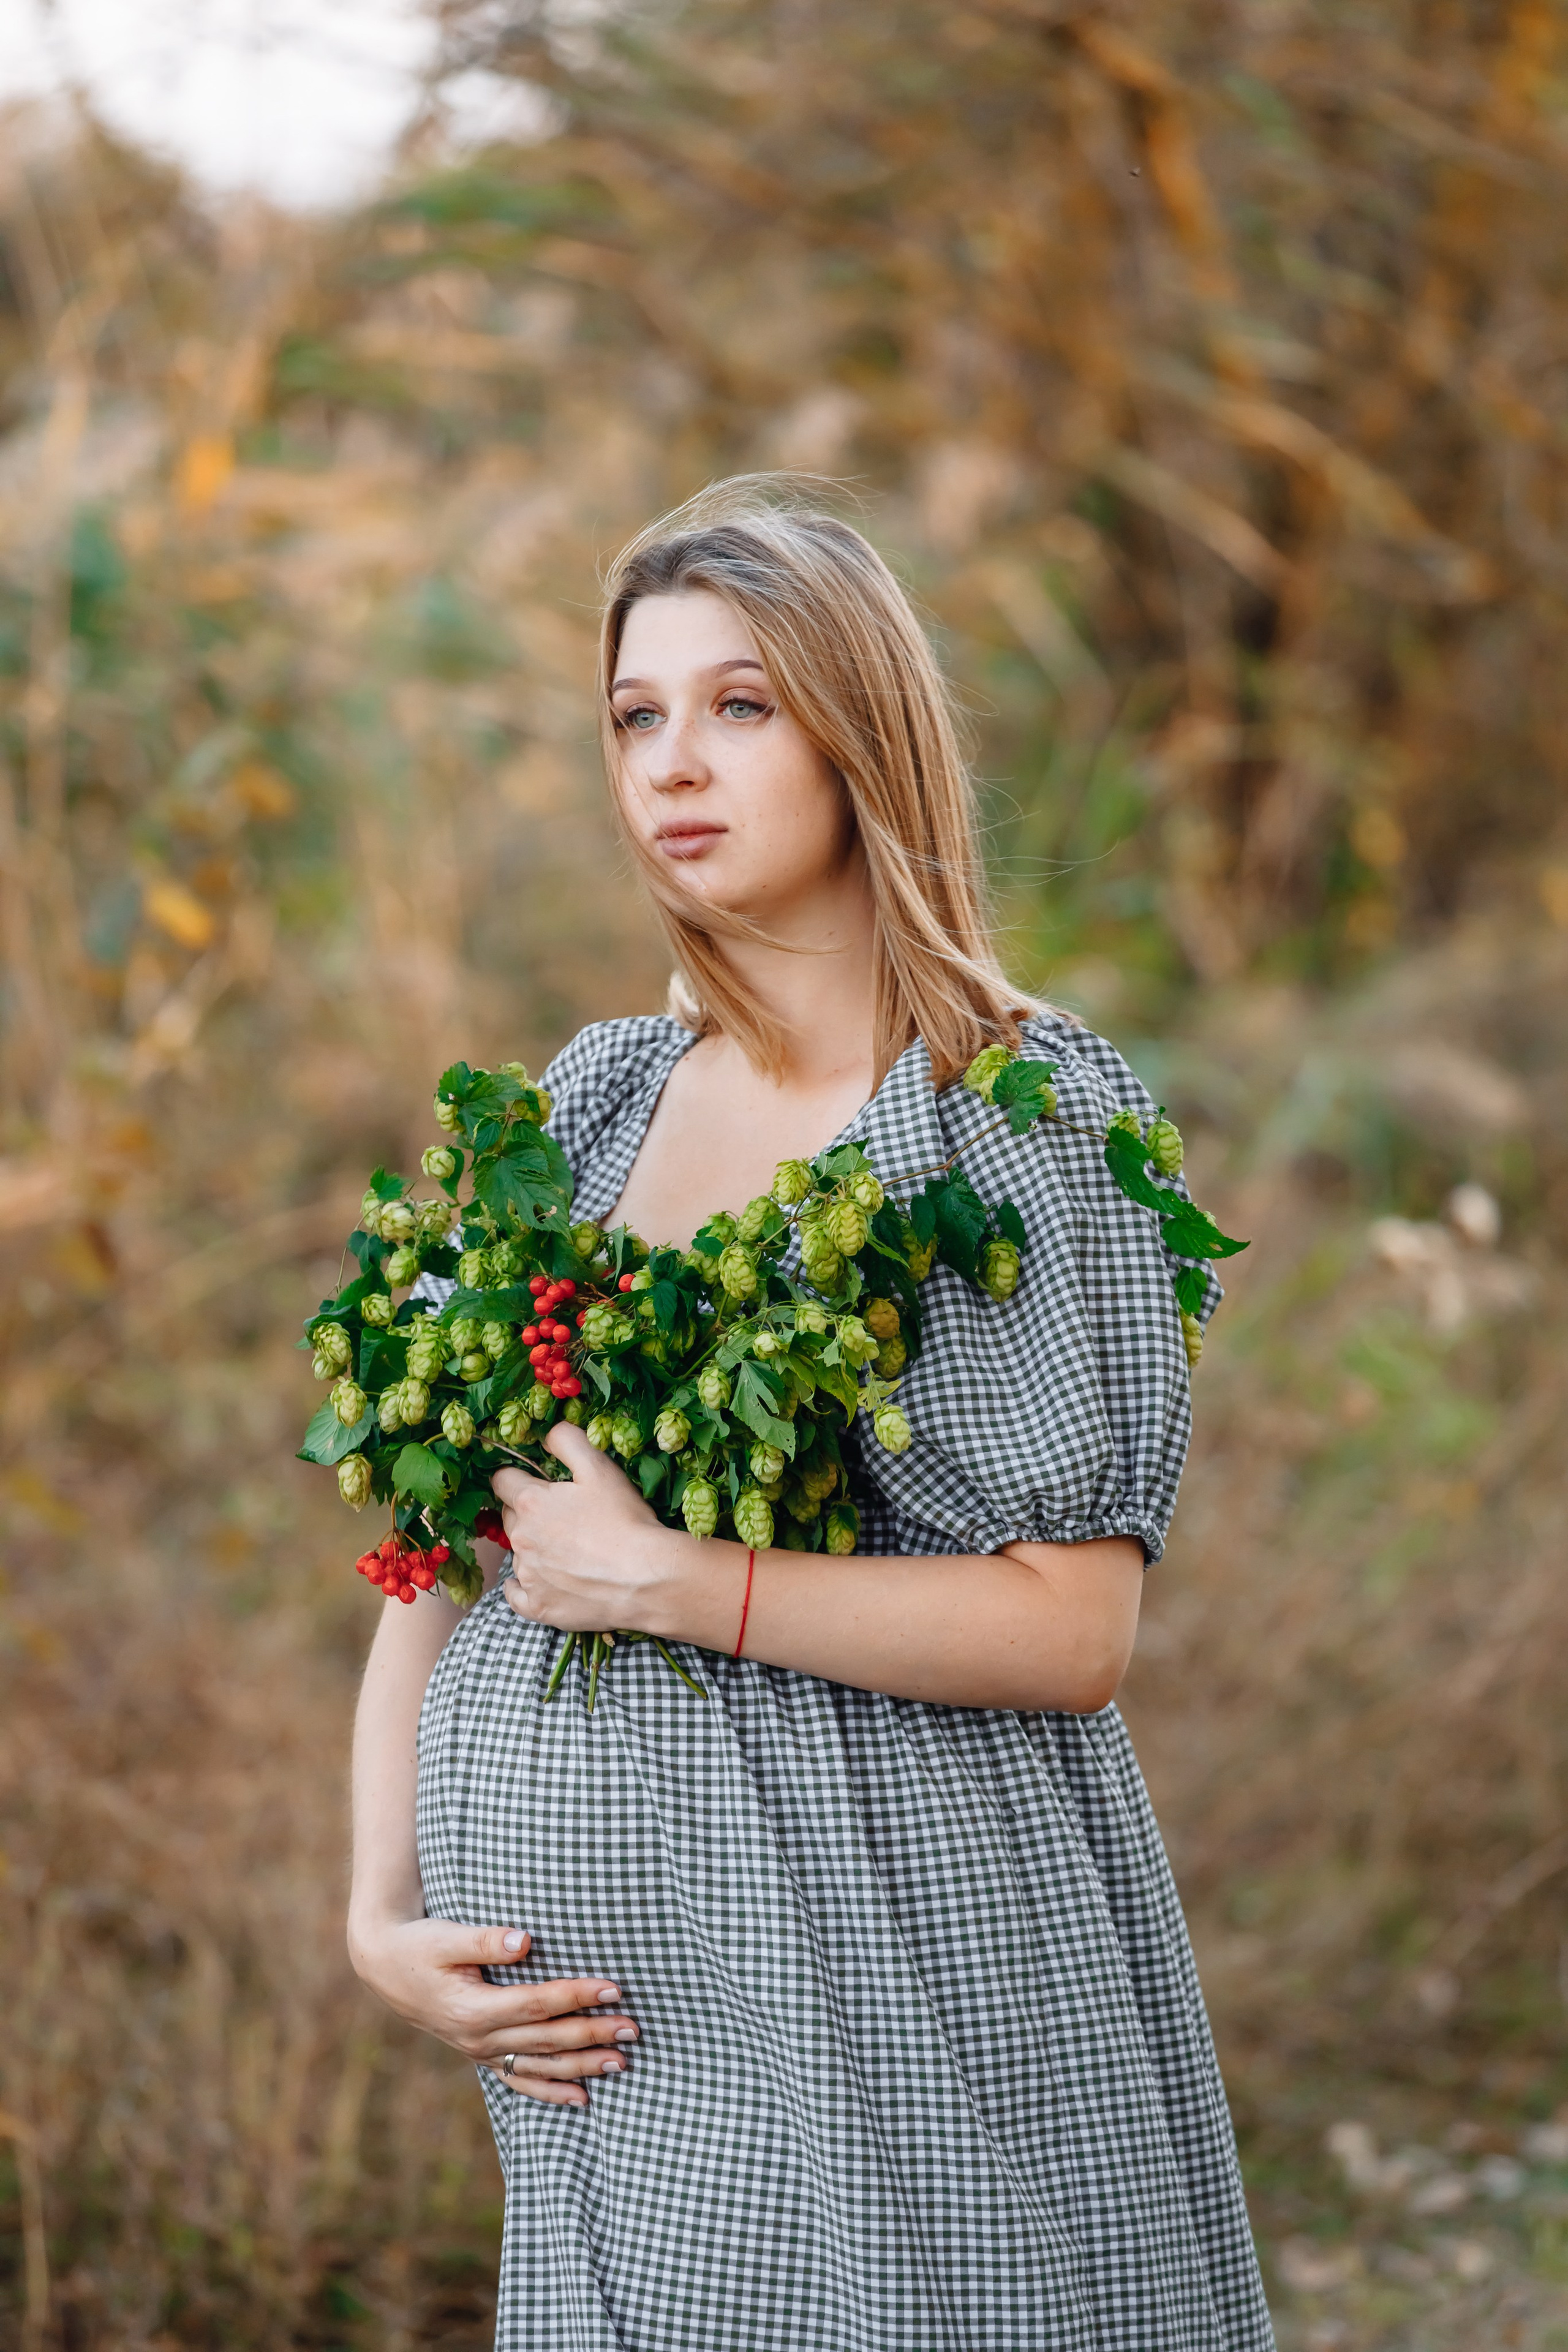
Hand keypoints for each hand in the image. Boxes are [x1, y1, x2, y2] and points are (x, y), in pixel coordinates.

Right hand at [348, 1915, 637, 2108]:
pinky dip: (552, 2091)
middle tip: (633, 2028)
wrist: (387, 1967)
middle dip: (593, 2034)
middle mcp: (479, 2038)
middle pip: (547, 2039)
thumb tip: (524, 1940)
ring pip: (540, 2066)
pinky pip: (521, 2080)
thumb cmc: (420, 1944)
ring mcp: (480, 2051)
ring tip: (623, 2062)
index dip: (577, 1995)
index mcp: (474, 2008)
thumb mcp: (446, 1936)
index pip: (538, 2003)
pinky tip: (583, 2098)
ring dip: (583, 2065)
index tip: (614, 1987)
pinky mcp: (482, 2054)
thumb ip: (485, 1940)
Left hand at [494, 1424, 688, 1633]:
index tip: (538, 1483)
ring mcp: (527, 1576)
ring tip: (569, 1551)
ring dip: (533, 1548)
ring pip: (517, 1554)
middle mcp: (520, 1539)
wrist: (647, 1578)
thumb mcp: (600, 1467)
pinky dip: (525, 1586)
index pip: (502, 1480)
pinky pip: (515, 1593)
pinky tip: (545, 1580)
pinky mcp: (537, 1607)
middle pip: (509, 1517)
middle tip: (562, 1517)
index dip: (519, 1477)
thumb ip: (567, 1440)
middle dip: (527, 1512)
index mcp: (530, 1502)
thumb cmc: (624, 1520)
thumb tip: (546, 1436)